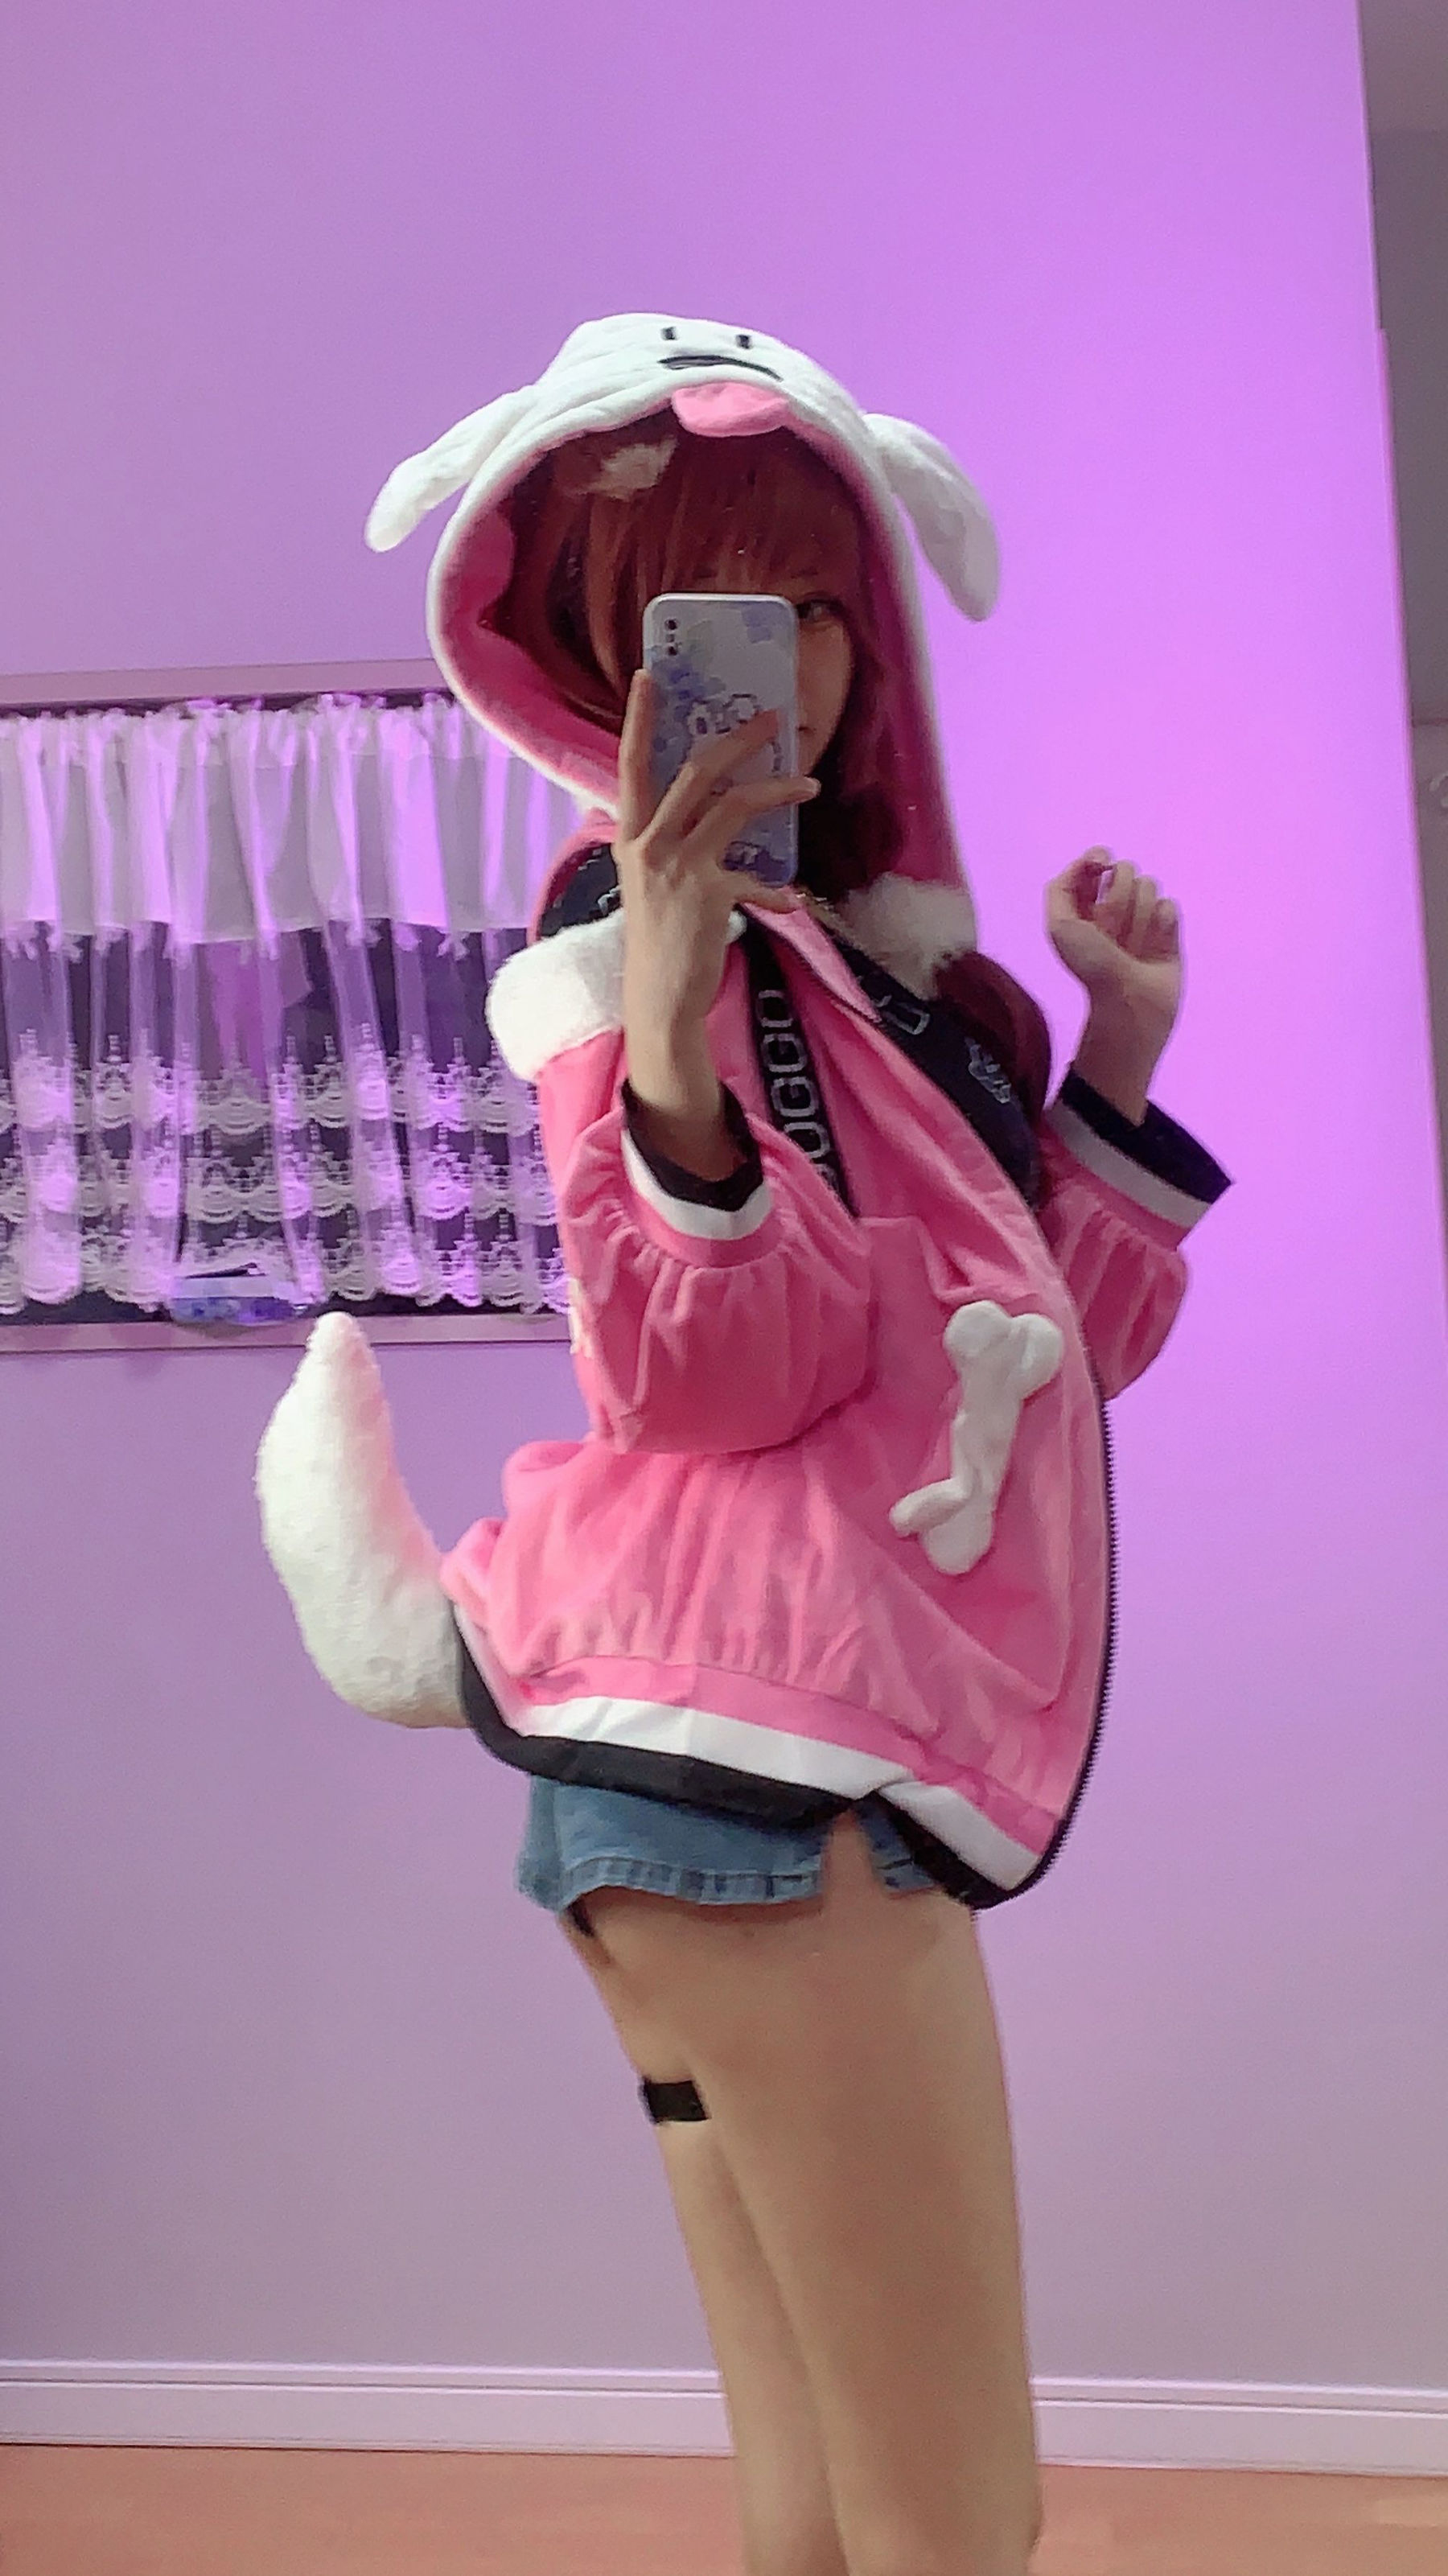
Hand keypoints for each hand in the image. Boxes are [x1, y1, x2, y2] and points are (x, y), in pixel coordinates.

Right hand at [615, 671, 816, 1035]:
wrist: (658, 997)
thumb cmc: (657, 939)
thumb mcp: (648, 881)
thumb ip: (667, 842)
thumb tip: (709, 809)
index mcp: (630, 836)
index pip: (630, 765)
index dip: (640, 719)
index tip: (650, 676)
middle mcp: (649, 844)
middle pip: (696, 771)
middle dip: (738, 739)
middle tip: (770, 719)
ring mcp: (679, 868)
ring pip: (734, 805)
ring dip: (778, 790)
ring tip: (808, 786)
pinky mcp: (710, 895)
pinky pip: (758, 878)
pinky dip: (779, 890)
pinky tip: (791, 901)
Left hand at [1045, 850, 1182, 1046]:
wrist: (1128, 999)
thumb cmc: (1091, 964)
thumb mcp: (1059, 926)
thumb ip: (1061, 887)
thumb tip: (1091, 861)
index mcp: (1086, 902)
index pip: (1097, 860)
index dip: (1099, 858)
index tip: (1102, 866)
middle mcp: (1115, 904)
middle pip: (1127, 870)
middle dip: (1118, 899)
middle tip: (1110, 932)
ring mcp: (1143, 914)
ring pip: (1150, 885)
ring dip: (1138, 917)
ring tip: (1131, 946)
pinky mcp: (1168, 926)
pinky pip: (1169, 905)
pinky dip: (1160, 924)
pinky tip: (1152, 947)